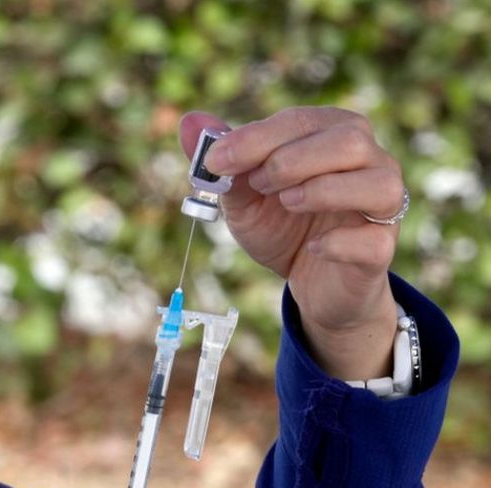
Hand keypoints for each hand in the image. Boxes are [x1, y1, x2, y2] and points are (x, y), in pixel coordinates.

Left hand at [178, 107, 401, 380]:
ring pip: (378, 181)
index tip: (216, 161)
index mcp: (333, 134)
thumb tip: (189, 121)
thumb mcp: (242, 193)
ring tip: (286, 203)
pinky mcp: (382, 247)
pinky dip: (337, 241)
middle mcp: (369, 161)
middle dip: (292, 160)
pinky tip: (311, 246)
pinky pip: (374, 238)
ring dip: (322, 190)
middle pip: (350, 139)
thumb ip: (221, 157)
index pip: (301, 120)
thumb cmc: (281, 226)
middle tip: (258, 184)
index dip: (255, 139)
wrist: (308, 282)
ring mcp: (383, 204)